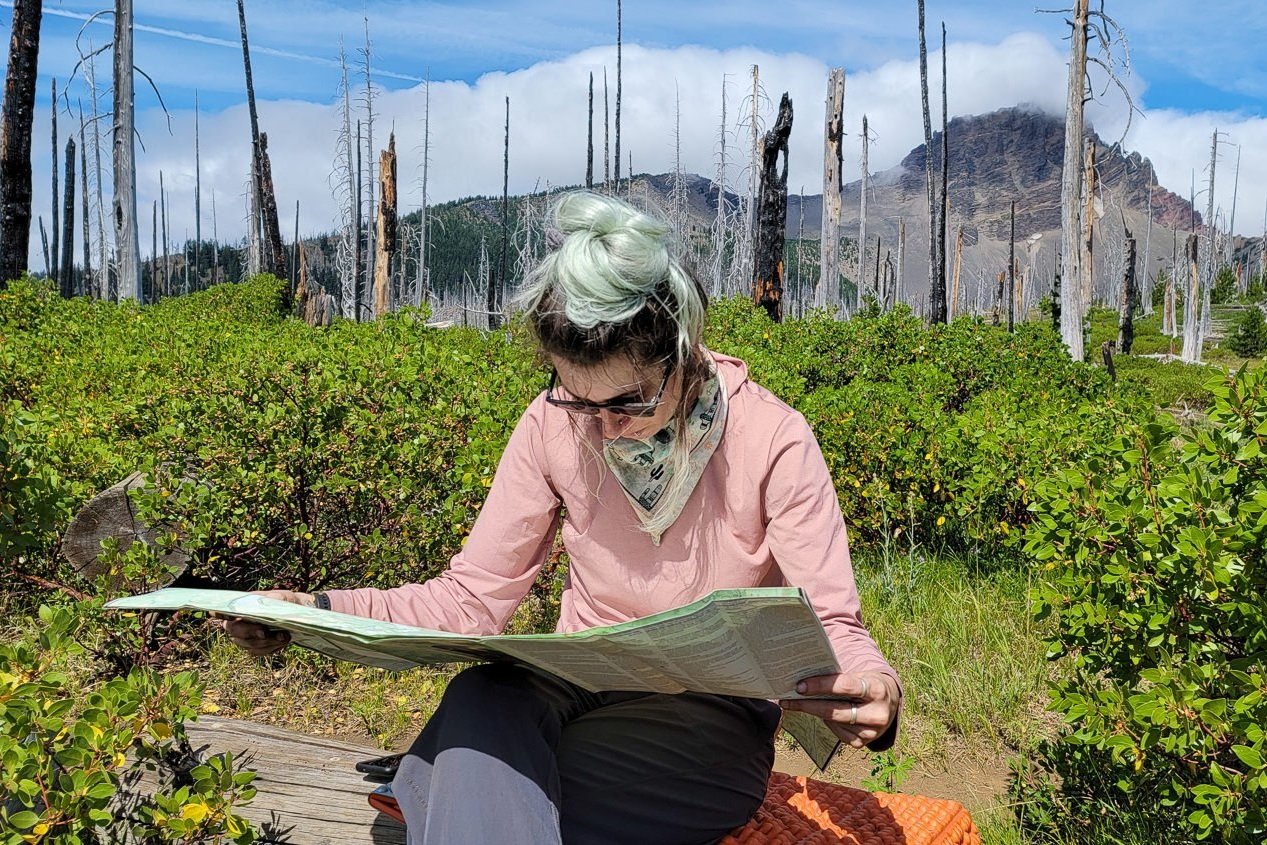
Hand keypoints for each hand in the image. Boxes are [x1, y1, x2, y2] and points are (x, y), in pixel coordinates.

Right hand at [216, 590, 314, 656]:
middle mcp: (239, 622)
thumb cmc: (286, 603)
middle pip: (233, 630)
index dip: (219, 613)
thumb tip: (270, 600)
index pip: (225, 610)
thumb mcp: (284, 597)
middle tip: (264, 632)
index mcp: (242, 607)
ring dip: (265, 642)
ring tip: (284, 636)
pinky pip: (257, 652)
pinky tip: (282, 642)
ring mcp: (246, 637)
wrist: (298, 616)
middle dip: (249, 632)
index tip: (215, 612)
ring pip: (246, 644)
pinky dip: (270, 648)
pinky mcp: (255, 647)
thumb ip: (277, 598)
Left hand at [779, 671, 900, 749]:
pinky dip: (826, 723)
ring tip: (793, 704)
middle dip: (808, 704)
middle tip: (786, 699)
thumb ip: (837, 677)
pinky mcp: (863, 742)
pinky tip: (817, 713)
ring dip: (812, 713)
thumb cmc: (866, 684)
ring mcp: (872, 732)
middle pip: (835, 710)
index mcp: (877, 689)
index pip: (845, 686)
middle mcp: (877, 713)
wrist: (889, 703)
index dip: (821, 686)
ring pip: (833, 723)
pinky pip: (838, 734)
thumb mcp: (859, 675)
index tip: (799, 686)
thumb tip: (804, 676)